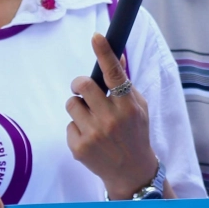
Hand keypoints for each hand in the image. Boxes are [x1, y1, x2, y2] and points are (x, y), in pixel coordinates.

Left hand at [68, 34, 158, 198]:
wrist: (131, 171)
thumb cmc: (135, 133)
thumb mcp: (139, 108)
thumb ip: (125, 85)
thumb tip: (118, 56)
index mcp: (128, 106)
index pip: (115, 74)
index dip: (105, 53)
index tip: (97, 36)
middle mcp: (111, 119)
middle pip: (83, 84)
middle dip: (80, 83)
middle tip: (84, 89)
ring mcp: (94, 134)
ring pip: (72, 104)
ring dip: (78, 107)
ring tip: (91, 119)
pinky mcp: (79, 147)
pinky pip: (69, 124)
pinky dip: (77, 127)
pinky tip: (90, 137)